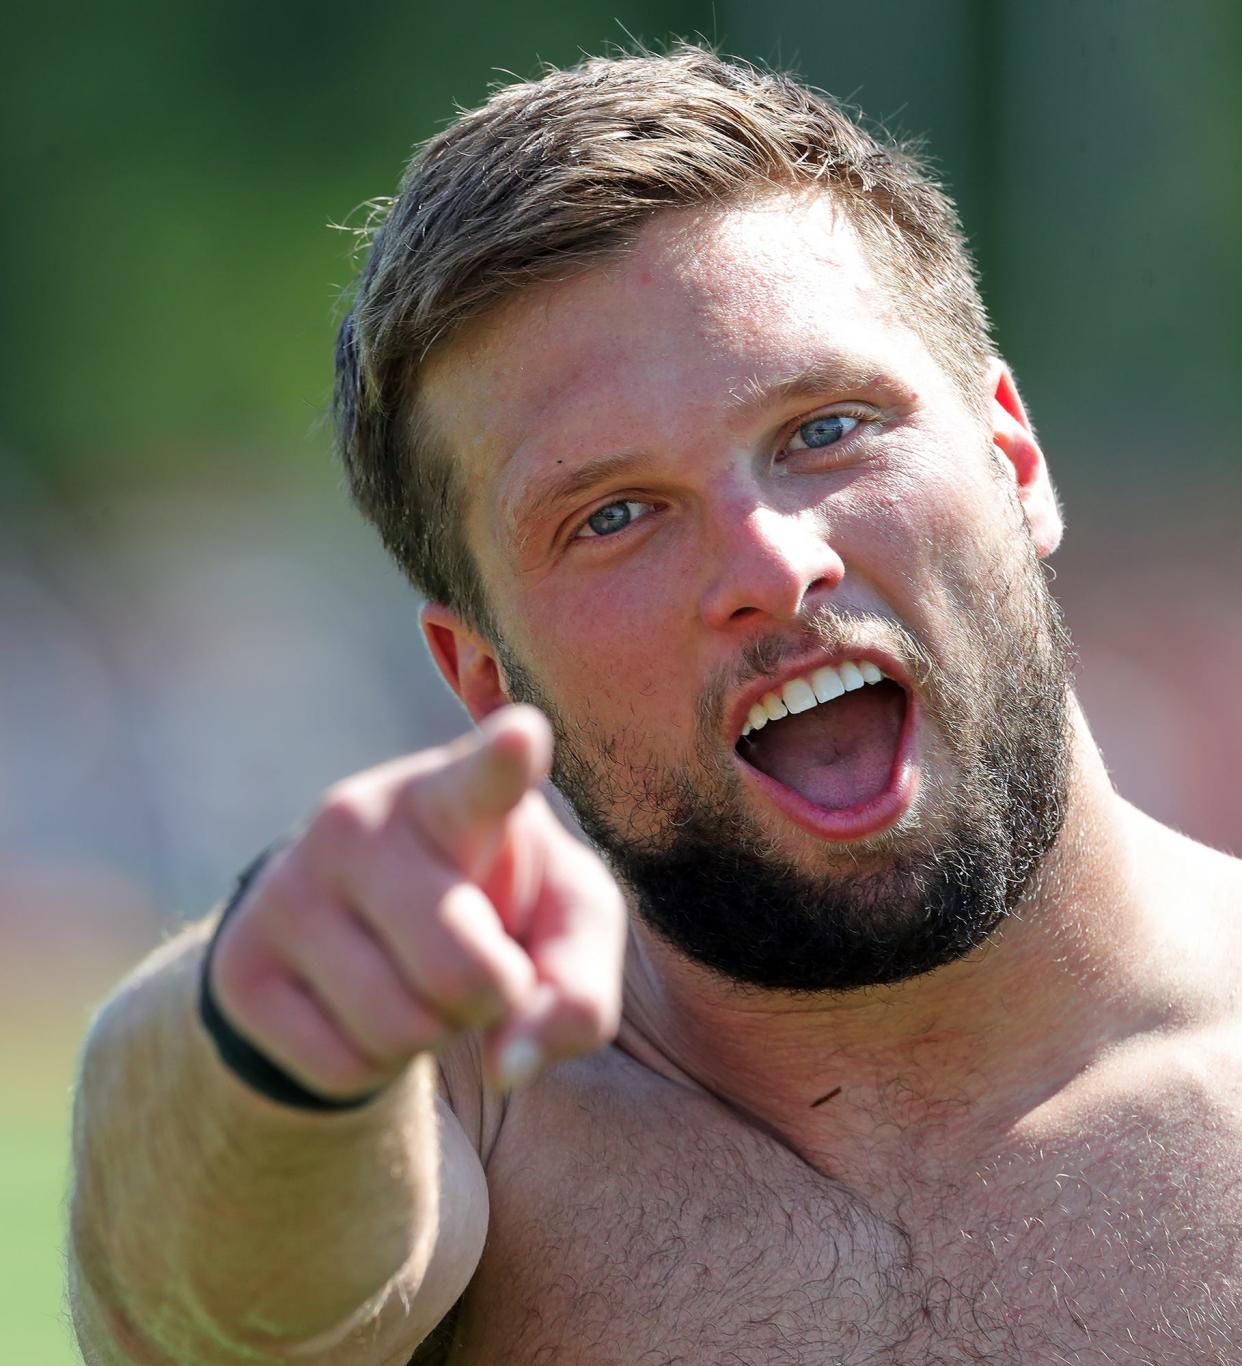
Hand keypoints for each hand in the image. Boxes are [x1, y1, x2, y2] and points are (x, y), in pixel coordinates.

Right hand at [207, 705, 626, 1100]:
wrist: (365, 919)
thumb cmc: (498, 901)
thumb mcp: (563, 924)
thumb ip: (577, 986)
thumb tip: (509, 1067)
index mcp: (455, 790)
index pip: (483, 776)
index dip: (506, 761)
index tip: (525, 737)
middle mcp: (361, 821)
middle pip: (462, 972)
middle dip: (492, 998)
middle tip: (480, 960)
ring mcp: (290, 888)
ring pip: (399, 1029)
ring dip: (434, 1033)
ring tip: (419, 976)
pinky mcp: (242, 965)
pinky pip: (343, 1068)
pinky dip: (378, 1066)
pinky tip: (367, 1008)